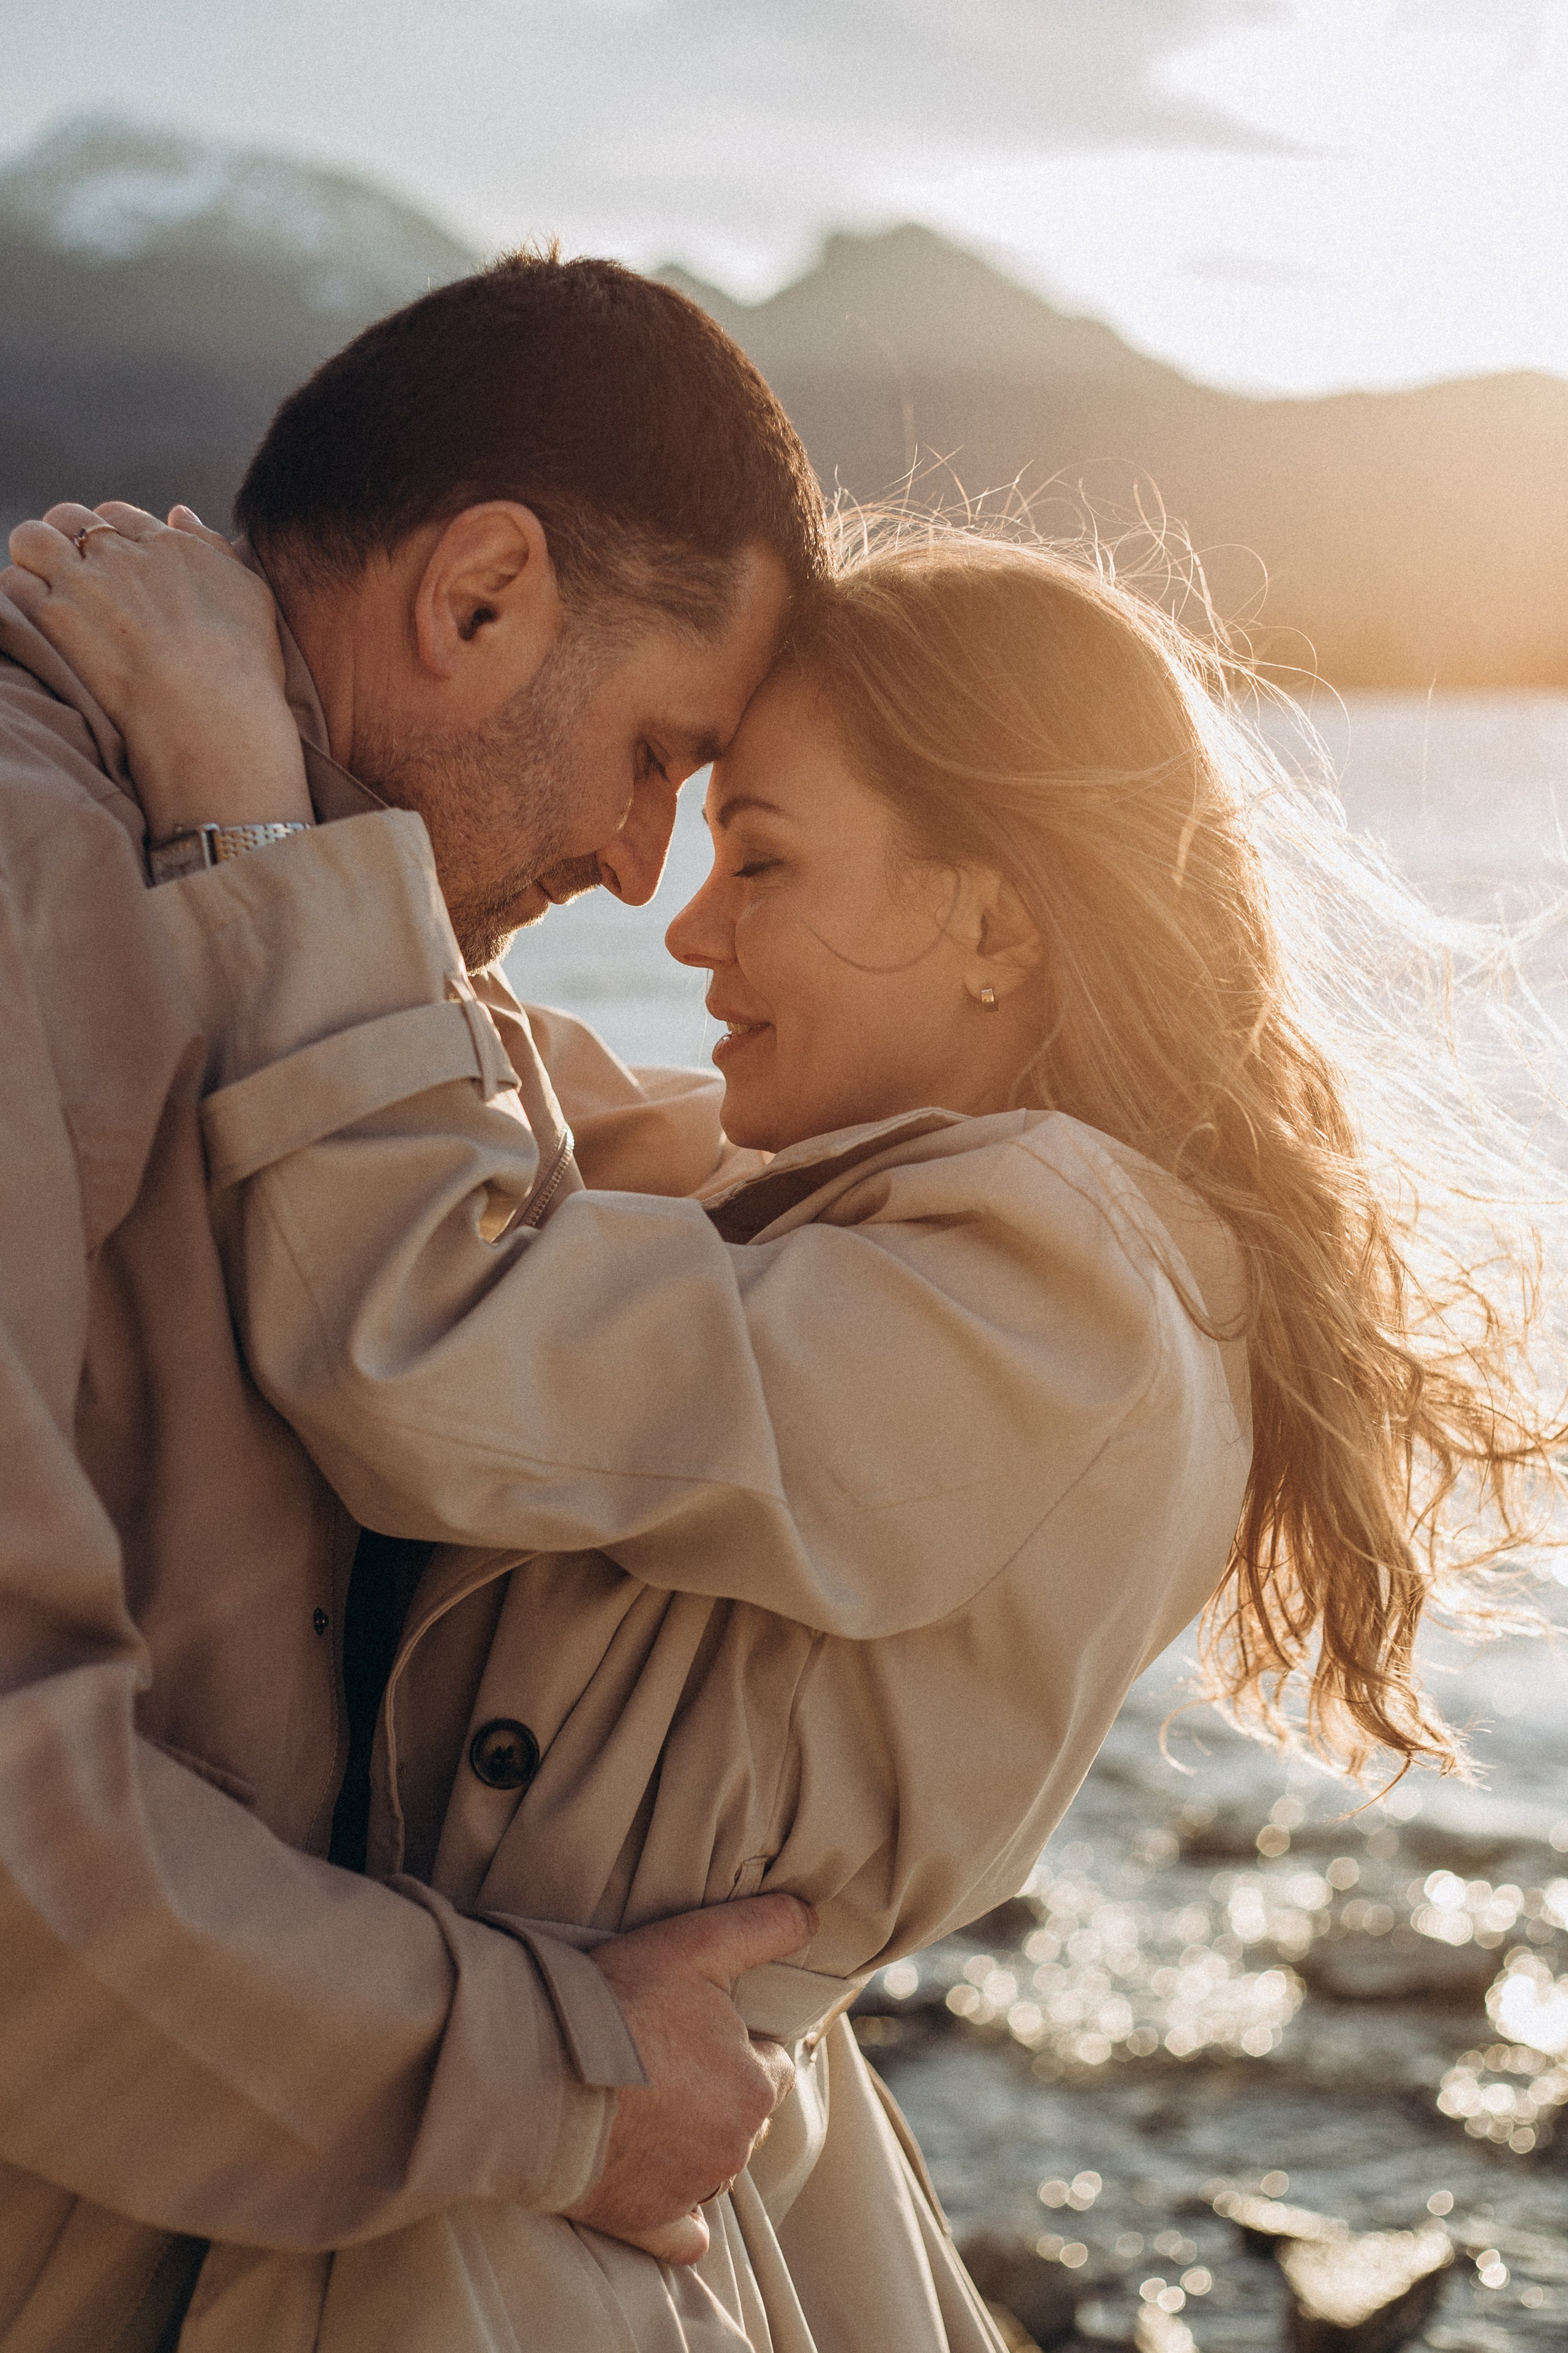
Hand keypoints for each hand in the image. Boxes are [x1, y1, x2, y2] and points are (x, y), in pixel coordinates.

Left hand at [6, 501, 310, 835]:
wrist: (213, 713)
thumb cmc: (244, 664)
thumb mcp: (248, 591)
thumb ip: (212, 545)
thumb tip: (178, 511)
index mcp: (165, 544)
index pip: (117, 516)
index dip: (109, 538)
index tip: (112, 567)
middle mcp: (120, 553)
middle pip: (69, 518)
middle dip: (66, 540)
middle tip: (73, 578)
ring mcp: (84, 582)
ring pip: (31, 539)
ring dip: (34, 559)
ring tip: (47, 592)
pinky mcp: (55, 618)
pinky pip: (13, 584)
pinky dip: (19, 595)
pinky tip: (37, 619)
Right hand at [567, 1892, 815, 2264]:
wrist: (537, 2075)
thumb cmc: (618, 2005)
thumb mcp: (695, 1943)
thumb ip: (762, 1928)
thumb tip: (812, 1916)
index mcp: (753, 2085)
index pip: (773, 2064)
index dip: (741, 2042)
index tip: (699, 2028)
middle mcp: (735, 2146)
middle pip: (746, 2117)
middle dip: (719, 2094)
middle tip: (667, 2063)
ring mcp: (692, 2191)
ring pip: (715, 2167)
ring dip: (694, 2145)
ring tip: (644, 2108)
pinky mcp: (649, 2224)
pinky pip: (684, 2235)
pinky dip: (678, 2217)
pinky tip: (656, 2188)